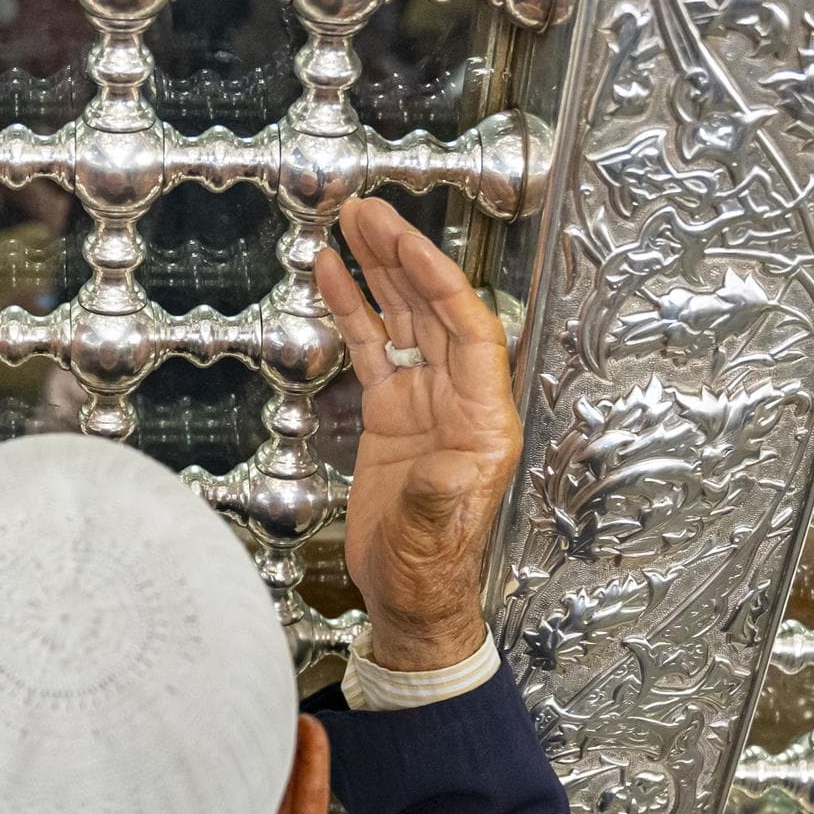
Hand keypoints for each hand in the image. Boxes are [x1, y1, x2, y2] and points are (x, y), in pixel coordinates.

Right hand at [313, 197, 521, 671]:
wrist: (407, 600)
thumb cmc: (429, 573)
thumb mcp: (434, 540)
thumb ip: (443, 498)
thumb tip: (449, 461)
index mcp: (482, 422)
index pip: (468, 332)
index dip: (439, 284)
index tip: (407, 245)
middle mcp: (459, 401)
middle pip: (434, 311)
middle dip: (404, 259)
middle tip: (370, 214)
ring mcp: (423, 403)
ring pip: (403, 320)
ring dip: (379, 271)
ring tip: (351, 225)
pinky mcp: (391, 414)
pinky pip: (373, 349)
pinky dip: (353, 311)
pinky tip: (331, 277)